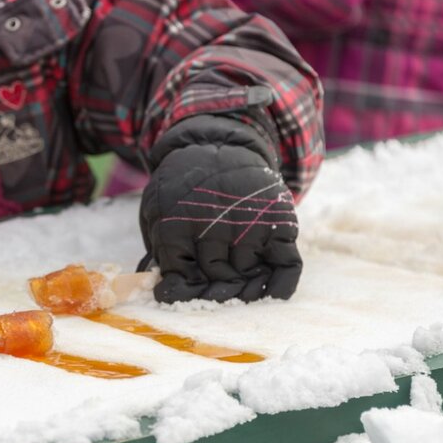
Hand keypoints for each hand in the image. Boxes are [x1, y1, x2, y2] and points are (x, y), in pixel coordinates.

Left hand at [139, 115, 301, 302]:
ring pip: (246, 275)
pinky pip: (286, 267)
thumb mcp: (156, 211)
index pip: (179, 276)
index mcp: (176, 224)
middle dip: (212, 291)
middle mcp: (214, 225)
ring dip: (241, 286)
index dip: (180, 291)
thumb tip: (164, 291)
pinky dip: (279, 287)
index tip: (177, 293)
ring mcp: (249, 224)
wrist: (217, 147)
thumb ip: (160, 249)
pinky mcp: (278, 223)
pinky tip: (271, 295)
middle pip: (215, 279)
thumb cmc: (182, 189)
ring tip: (235, 280)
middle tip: (211, 291)